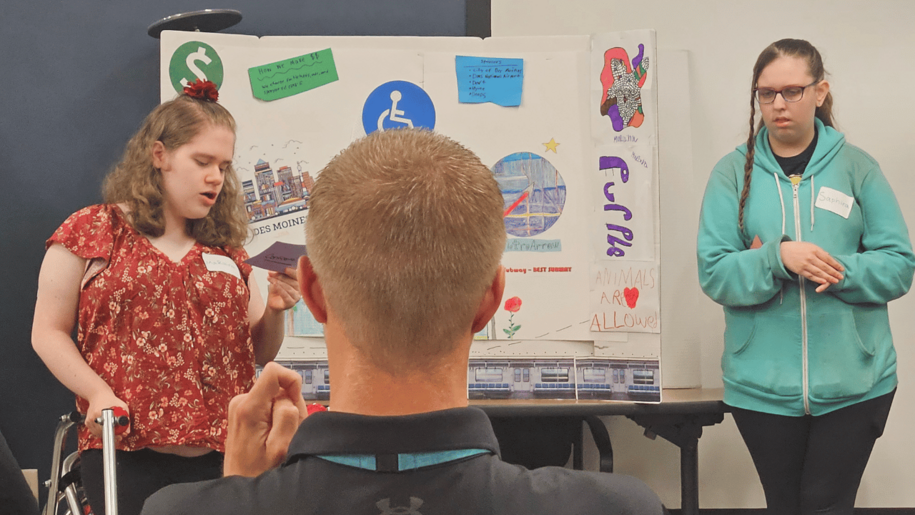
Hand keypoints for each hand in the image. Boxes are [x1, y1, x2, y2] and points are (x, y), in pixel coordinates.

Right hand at [85, 391, 128, 438]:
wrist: (99, 395)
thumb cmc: (111, 400)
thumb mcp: (123, 406)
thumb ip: (127, 418)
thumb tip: (127, 432)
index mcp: (101, 412)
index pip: (108, 429)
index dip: (115, 434)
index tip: (120, 436)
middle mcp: (93, 417)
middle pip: (103, 433)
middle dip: (112, 435)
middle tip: (119, 434)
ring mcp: (89, 420)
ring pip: (98, 434)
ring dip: (106, 434)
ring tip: (113, 429)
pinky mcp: (87, 422)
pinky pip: (94, 432)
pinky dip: (101, 432)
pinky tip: (106, 427)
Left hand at [224, 362, 307, 476]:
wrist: (240, 483)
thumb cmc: (258, 471)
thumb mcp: (280, 447)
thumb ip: (287, 415)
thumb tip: (288, 394)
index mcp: (248, 407)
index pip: (273, 371)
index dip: (292, 381)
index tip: (296, 402)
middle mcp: (241, 402)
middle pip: (278, 385)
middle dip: (289, 404)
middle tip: (286, 431)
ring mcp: (241, 405)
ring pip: (276, 395)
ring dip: (283, 413)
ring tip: (278, 436)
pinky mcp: (244, 410)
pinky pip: (269, 403)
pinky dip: (276, 417)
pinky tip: (272, 435)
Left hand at [266, 267, 300, 310]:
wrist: (273, 303)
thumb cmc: (277, 290)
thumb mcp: (277, 279)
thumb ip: (279, 274)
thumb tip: (274, 268)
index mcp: (298, 282)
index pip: (297, 275)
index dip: (291, 271)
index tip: (284, 267)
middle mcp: (299, 290)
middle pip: (293, 282)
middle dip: (281, 276)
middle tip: (271, 273)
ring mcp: (296, 297)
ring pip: (289, 288)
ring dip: (279, 283)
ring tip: (270, 279)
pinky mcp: (291, 303)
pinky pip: (286, 296)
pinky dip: (280, 290)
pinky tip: (274, 285)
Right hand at [780, 241, 843, 292]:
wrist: (783, 251)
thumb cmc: (797, 248)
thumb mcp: (810, 246)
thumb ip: (820, 251)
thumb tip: (829, 256)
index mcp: (814, 250)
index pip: (828, 258)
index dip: (836, 264)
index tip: (841, 269)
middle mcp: (810, 257)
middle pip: (825, 267)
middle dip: (834, 273)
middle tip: (841, 277)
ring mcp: (805, 264)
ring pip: (819, 273)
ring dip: (828, 278)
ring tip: (835, 281)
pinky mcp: (800, 270)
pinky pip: (810, 276)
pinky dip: (818, 279)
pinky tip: (824, 282)